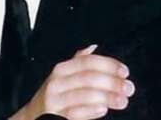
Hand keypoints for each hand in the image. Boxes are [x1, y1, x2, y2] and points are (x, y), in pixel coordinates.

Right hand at [11, 44, 133, 119]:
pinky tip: (104, 110)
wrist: (31, 117)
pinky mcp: (54, 116)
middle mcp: (57, 82)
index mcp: (62, 68)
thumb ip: (79, 62)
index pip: (88, 62)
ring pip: (85, 95)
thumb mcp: (63, 76)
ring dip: (107, 97)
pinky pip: (76, 113)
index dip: (109, 65)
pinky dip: (91, 111)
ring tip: (123, 101)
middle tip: (129, 88)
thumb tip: (94, 46)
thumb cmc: (54, 95)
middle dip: (112, 82)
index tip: (125, 72)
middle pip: (90, 78)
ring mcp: (54, 100)